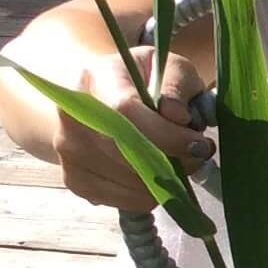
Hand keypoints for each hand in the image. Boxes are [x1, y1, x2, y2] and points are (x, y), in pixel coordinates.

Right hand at [50, 45, 213, 211]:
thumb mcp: (168, 68)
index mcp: (95, 79)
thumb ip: (177, 86)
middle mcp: (72, 116)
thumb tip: (177, 116)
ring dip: (164, 181)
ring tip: (179, 161)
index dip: (166, 134)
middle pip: (124, 151)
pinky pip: (121, 200)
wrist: (101, 100)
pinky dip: (148, 194)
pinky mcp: (74, 179)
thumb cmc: (142, 82)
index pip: (125, 111)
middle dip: (171, 160)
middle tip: (197, 156)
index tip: (199, 144)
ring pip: (126, 181)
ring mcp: (68, 151)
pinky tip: (156, 175)